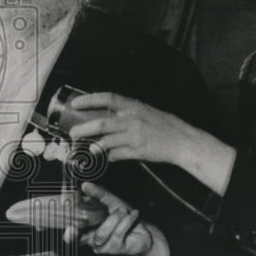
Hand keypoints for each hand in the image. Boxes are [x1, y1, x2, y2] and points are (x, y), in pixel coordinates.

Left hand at [68, 92, 191, 165]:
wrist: (183, 141)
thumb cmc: (164, 125)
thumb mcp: (146, 111)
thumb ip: (127, 112)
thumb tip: (105, 115)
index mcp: (134, 106)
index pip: (107, 98)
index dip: (89, 100)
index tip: (75, 104)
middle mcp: (133, 119)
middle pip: (102, 123)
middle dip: (83, 128)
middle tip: (72, 133)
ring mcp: (135, 136)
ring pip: (107, 141)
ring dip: (95, 146)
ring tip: (89, 149)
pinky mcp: (138, 151)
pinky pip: (117, 154)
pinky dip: (110, 156)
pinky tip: (109, 156)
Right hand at [77, 182, 168, 255]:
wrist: (143, 230)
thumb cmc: (124, 217)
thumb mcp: (110, 201)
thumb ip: (97, 194)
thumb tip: (85, 186)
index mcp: (86, 228)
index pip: (72, 234)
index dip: (68, 234)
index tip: (69, 228)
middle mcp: (91, 239)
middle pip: (81, 238)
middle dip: (87, 229)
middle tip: (88, 220)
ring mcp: (102, 246)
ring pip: (102, 233)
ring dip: (116, 218)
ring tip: (124, 211)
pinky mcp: (114, 249)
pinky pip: (117, 232)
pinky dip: (127, 221)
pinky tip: (133, 214)